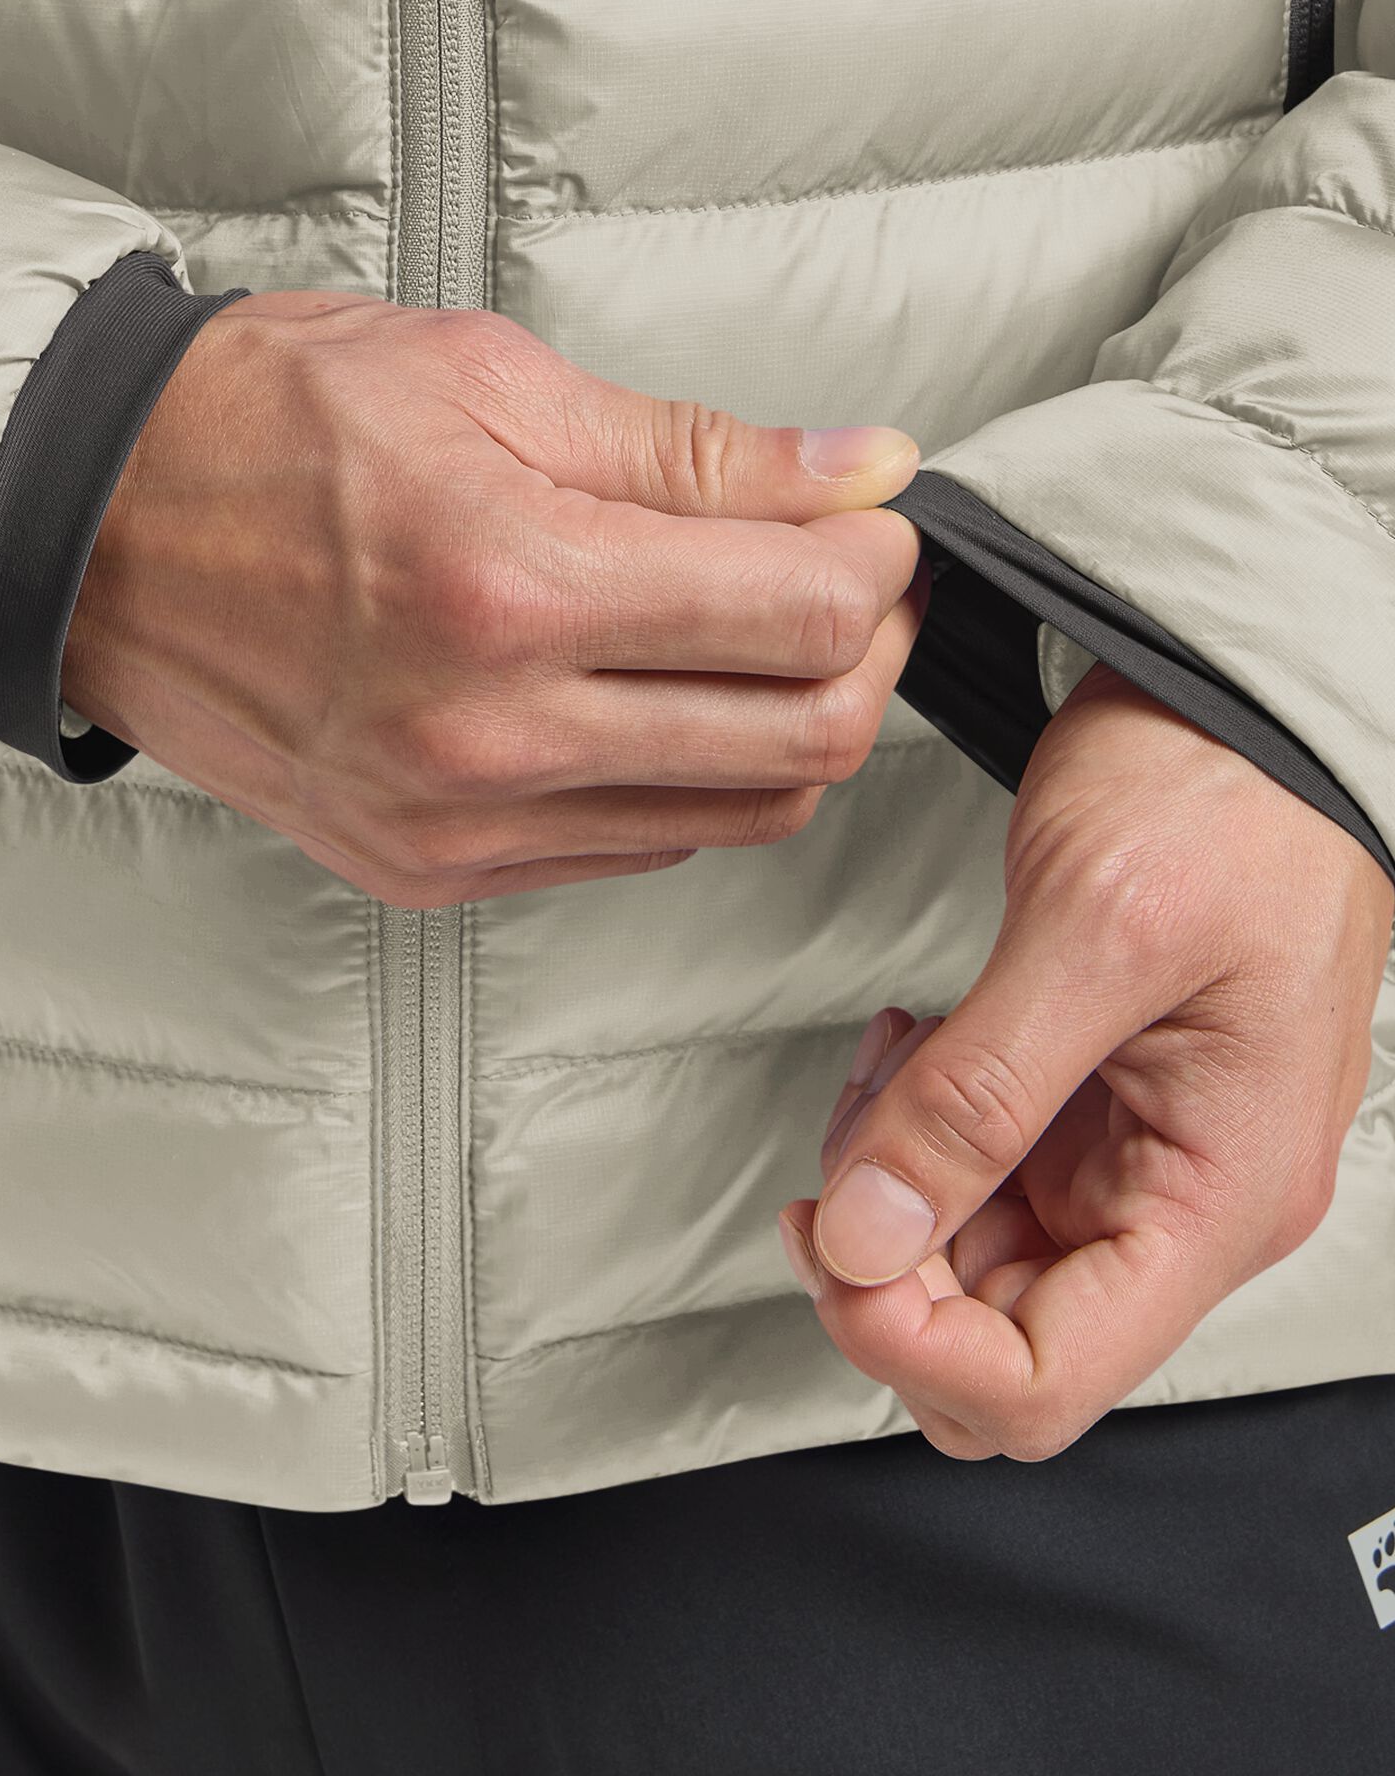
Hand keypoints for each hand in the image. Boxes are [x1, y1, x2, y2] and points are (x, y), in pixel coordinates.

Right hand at [63, 290, 924, 905]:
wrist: (92, 530)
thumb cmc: (262, 425)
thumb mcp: (487, 379)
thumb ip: (694, 450)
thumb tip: (856, 473)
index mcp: (509, 585)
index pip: (805, 616)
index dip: (878, 558)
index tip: (867, 512)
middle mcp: (489, 732)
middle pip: (803, 738)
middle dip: (864, 647)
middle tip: (843, 571)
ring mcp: (459, 821)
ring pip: (739, 814)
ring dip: (789, 719)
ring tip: (755, 627)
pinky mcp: (432, 868)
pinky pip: (637, 847)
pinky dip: (689, 776)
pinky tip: (657, 693)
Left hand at [778, 662, 1393, 1458]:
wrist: (1246, 702)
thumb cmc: (1225, 794)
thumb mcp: (1091, 930)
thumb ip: (976, 1098)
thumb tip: (869, 1236)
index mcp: (1218, 1198)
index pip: (1045, 1383)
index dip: (915, 1345)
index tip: (837, 1243)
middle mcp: (1187, 1200)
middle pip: (997, 1336)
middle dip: (893, 1258)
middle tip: (851, 1139)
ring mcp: (1139, 1155)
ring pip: (973, 1255)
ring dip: (897, 1180)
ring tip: (890, 1062)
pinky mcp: (1096, 1102)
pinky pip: (981, 1170)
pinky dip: (920, 1121)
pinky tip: (915, 1042)